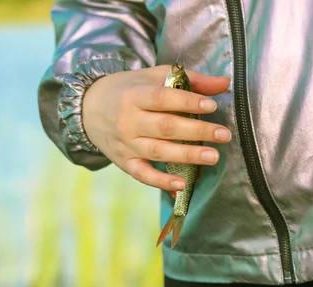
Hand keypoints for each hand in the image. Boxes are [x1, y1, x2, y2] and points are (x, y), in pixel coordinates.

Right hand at [82, 65, 230, 190]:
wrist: (88, 109)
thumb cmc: (128, 90)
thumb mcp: (153, 76)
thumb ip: (190, 79)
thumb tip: (224, 83)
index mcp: (135, 95)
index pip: (162, 98)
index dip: (187, 102)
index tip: (211, 105)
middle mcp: (128, 121)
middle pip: (165, 127)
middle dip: (197, 131)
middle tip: (223, 135)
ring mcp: (126, 144)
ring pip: (158, 151)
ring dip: (187, 155)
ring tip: (214, 156)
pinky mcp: (124, 162)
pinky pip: (143, 175)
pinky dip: (161, 182)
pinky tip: (182, 184)